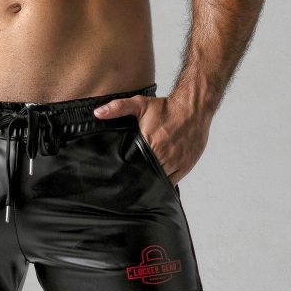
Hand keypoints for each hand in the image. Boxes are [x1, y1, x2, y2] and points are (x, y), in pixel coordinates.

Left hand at [93, 94, 210, 186]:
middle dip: (137, 180)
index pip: (135, 166)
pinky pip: (172, 181)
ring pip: (159, 181)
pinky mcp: (185, 166)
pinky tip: (155, 183)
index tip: (119, 177)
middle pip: (147, 176)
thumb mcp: (139, 104)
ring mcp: (176, 163)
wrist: (192, 108)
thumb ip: (117, 108)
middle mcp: (164, 156)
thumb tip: (97, 113)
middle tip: (126, 185)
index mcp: (150, 144)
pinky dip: (164, 183)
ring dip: (150, 183)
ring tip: (139, 186)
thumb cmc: (166, 107)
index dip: (127, 173)